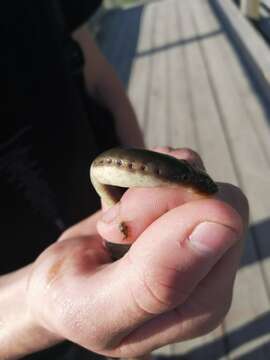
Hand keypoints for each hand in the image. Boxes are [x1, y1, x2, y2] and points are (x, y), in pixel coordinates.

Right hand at [27, 148, 247, 357]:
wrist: (59, 286)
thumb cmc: (72, 305)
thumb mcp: (99, 308)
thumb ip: (158, 279)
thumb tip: (222, 227)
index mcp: (203, 300)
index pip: (225, 224)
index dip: (169, 209)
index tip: (118, 228)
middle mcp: (209, 264)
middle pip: (216, 196)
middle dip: (157, 195)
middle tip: (112, 222)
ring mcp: (194, 233)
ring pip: (196, 176)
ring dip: (146, 182)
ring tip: (112, 213)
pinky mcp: (176, 211)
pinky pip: (177, 167)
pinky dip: (143, 172)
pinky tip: (119, 198)